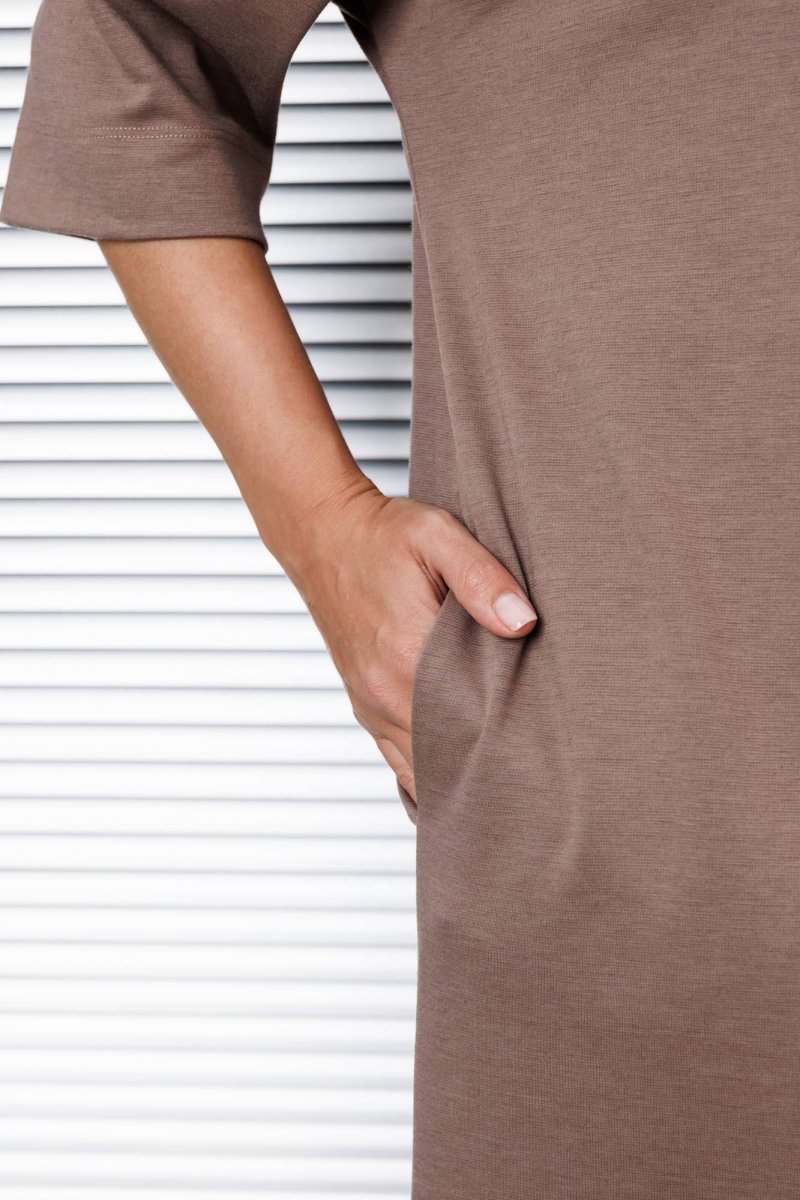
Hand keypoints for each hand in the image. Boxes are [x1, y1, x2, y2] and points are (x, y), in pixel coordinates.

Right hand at [290, 482, 537, 805]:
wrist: (321, 534)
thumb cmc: (381, 535)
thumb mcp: (437, 535)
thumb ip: (482, 577)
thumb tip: (523, 622)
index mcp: (406, 652)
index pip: (469, 721)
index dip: (508, 741)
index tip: (546, 750)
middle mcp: (384, 689)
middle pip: (445, 757)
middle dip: (489, 769)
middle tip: (538, 776)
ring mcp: (370, 702)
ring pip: (418, 770)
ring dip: (457, 777)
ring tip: (505, 785)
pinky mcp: (364, 703)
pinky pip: (396, 760)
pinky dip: (427, 775)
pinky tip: (458, 780)